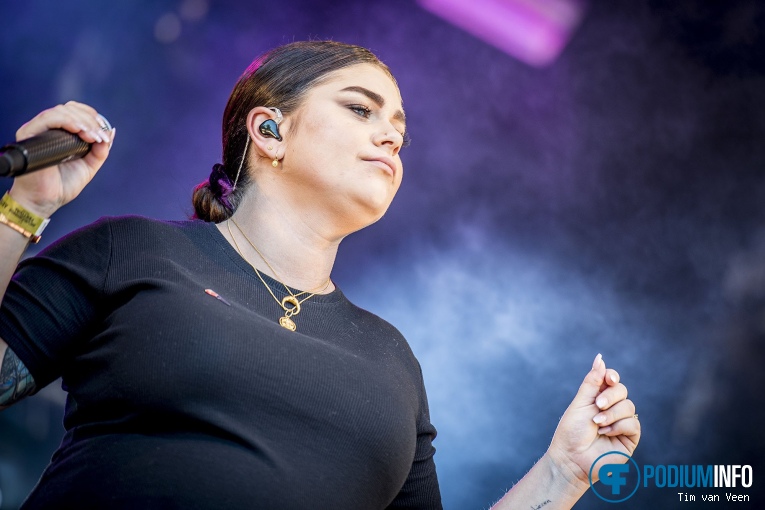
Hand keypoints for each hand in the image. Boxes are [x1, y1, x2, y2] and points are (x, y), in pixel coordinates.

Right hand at [9, 101, 115, 217]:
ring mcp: (37, 130)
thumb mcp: (89, 165)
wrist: (46, 201)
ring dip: (82, 121)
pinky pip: (47, 119)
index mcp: (60, 133)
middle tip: (100, 136)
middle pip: (69, 109)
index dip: (91, 116)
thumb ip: (100, 150)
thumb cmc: (63, 185)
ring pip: (60, 111)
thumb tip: (111, 131)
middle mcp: (47, 128)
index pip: (74, 111)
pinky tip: (79, 131)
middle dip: (90, 120)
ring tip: (92, 137)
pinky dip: (66, 121)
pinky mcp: (29, 134)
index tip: (103, 130)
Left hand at [547, 354, 640, 488]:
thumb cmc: (572, 431)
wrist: (571, 458)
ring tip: (597, 423)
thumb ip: (592, 381)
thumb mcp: (580, 403)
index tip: (608, 378)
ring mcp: (621, 423)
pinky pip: (633, 424)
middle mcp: (612, 409)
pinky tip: (605, 432)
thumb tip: (600, 358)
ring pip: (629, 406)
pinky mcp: (629, 438)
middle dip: (610, 396)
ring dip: (612, 413)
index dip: (612, 376)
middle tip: (598, 405)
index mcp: (598, 398)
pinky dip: (618, 426)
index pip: (612, 380)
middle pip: (622, 390)